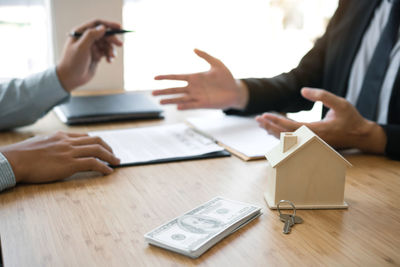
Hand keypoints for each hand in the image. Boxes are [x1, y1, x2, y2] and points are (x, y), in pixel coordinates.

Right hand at [0, 132, 119, 183]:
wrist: (14, 160)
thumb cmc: (23, 155)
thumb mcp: (40, 143)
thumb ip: (53, 144)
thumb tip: (57, 150)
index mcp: (61, 136)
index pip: (85, 137)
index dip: (97, 143)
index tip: (103, 148)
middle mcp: (68, 141)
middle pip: (96, 141)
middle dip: (108, 148)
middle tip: (114, 155)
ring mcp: (69, 152)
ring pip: (97, 150)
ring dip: (110, 157)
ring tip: (117, 163)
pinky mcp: (69, 164)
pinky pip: (92, 163)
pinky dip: (103, 167)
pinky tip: (108, 171)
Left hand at [56, 19, 122, 91]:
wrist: (70, 78)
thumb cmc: (72, 62)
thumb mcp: (81, 47)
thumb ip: (91, 36)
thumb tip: (103, 27)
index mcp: (81, 33)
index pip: (96, 24)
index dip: (108, 24)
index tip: (119, 27)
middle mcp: (86, 38)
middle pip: (104, 34)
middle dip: (112, 39)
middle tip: (120, 44)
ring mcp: (92, 47)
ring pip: (106, 44)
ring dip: (111, 49)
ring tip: (111, 57)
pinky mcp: (96, 56)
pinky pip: (106, 52)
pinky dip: (109, 56)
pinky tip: (109, 61)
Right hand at [152, 49, 248, 109]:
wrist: (236, 90)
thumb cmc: (226, 77)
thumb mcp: (216, 63)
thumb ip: (205, 56)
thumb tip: (194, 49)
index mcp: (194, 77)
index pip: (176, 77)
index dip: (166, 78)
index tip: (155, 78)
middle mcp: (193, 88)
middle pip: (175, 89)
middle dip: (164, 91)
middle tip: (152, 93)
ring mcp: (197, 96)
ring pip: (180, 98)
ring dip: (170, 100)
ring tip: (160, 102)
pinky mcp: (203, 104)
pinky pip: (192, 105)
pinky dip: (184, 105)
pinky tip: (177, 106)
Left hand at [255, 88, 386, 153]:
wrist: (361, 135)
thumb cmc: (351, 118)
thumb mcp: (340, 103)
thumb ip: (322, 95)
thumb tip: (303, 90)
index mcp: (316, 130)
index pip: (290, 126)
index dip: (276, 121)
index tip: (264, 115)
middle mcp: (311, 140)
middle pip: (285, 135)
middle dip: (270, 126)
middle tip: (257, 119)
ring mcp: (310, 144)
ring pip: (287, 140)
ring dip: (273, 132)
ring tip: (261, 124)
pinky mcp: (310, 144)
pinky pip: (292, 141)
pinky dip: (280, 136)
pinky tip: (272, 131)